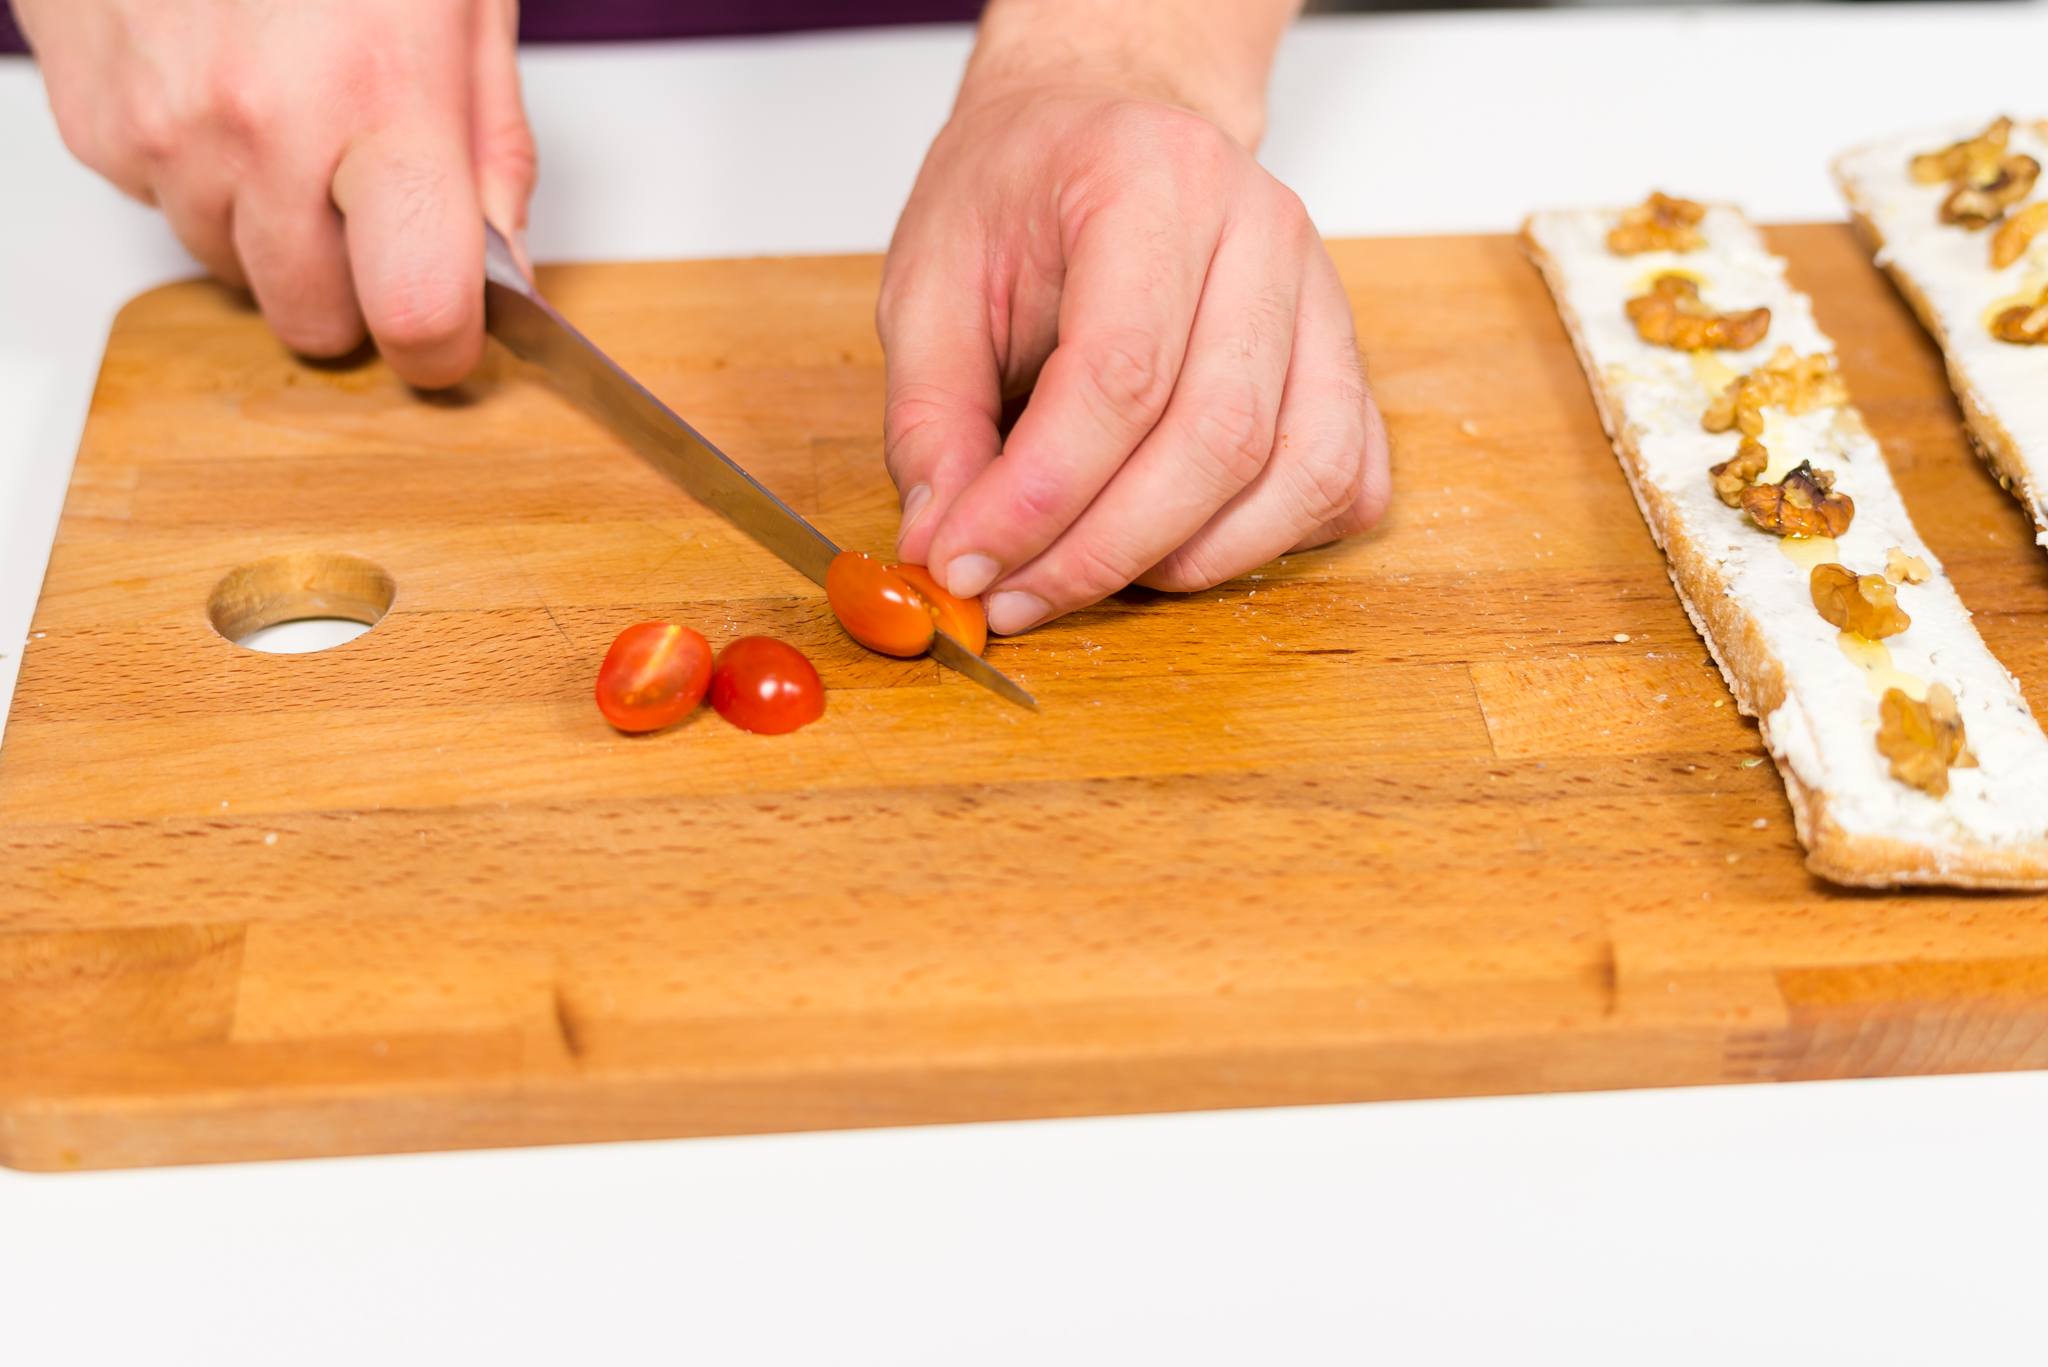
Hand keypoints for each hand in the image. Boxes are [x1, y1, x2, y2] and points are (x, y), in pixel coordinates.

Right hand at [16, 0, 532, 387]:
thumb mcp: (461, 5)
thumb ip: (491, 150)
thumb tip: (504, 265)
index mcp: (379, 99)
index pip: (417, 310)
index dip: (445, 344)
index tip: (453, 333)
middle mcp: (261, 129)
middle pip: (316, 321)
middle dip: (356, 291)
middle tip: (371, 204)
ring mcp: (164, 133)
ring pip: (235, 272)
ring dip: (274, 230)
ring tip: (293, 118)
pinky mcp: (95, 126)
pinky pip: (164, 209)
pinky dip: (203, 177)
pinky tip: (224, 89)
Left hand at [879, 0, 1388, 636]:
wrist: (1105, 126)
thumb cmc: (1023, 190)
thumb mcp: (929, 278)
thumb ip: (930, 415)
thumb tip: (943, 543)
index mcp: (1148, 179)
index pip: (1118, 375)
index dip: (1039, 497)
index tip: (966, 563)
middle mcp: (1260, 229)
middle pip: (1218, 439)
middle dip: (1104, 550)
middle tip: (1014, 595)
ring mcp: (1322, 294)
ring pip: (1302, 472)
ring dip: (1190, 559)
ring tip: (1087, 571)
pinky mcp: (1347, 355)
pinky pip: (1344, 480)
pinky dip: (1268, 540)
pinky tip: (1177, 543)